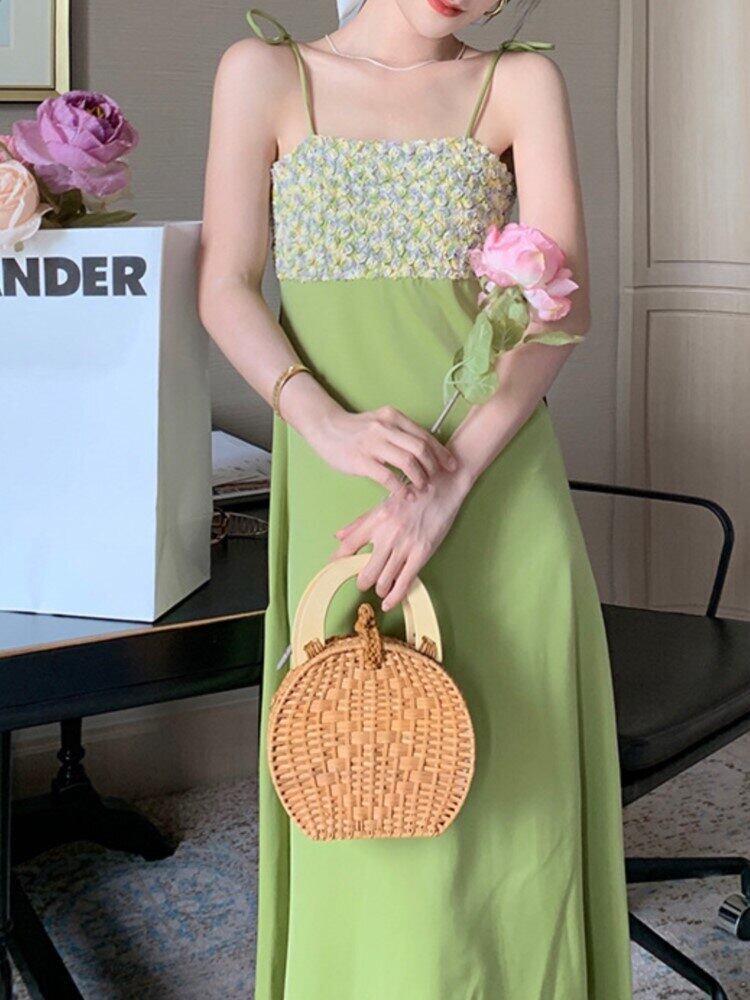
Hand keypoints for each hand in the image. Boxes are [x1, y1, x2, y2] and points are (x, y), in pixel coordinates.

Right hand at [304, 403, 457, 494]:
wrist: (326, 428)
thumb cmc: (356, 429)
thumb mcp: (381, 422)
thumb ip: (401, 433)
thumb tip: (427, 451)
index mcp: (393, 417)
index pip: (424, 435)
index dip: (441, 452)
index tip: (451, 465)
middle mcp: (385, 427)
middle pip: (420, 448)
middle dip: (433, 467)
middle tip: (437, 479)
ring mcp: (372, 443)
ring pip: (407, 462)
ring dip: (419, 478)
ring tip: (422, 488)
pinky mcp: (360, 460)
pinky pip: (387, 477)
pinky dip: (400, 488)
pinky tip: (405, 495)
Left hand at [329, 463, 473, 610]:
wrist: (442, 485)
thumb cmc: (412, 491)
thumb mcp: (383, 503)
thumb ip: (360, 522)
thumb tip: (338, 536)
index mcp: (375, 520)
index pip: (349, 546)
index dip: (338, 561)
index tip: (333, 568)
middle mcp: (387, 535)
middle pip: (365, 572)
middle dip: (362, 582)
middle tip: (364, 582)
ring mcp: (405, 546)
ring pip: (383, 581)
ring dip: (380, 589)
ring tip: (381, 587)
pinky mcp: (422, 553)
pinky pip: (404, 582)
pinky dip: (395, 597)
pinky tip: (390, 602)